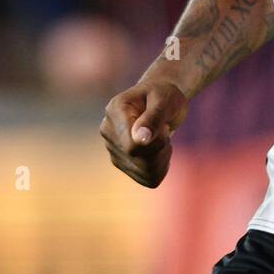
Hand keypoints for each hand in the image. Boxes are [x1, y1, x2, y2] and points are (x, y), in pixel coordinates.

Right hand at [99, 63, 189, 187]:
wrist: (161, 100)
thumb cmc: (164, 95)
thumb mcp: (164, 100)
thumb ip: (152, 118)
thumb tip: (139, 140)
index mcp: (114, 111)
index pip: (132, 146)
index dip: (156, 143)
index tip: (164, 127)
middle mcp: (108, 131)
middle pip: (139, 160)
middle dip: (162, 148)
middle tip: (165, 130)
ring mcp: (113, 149)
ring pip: (146, 173)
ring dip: (163, 158)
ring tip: (162, 138)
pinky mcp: (122, 163)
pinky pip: (148, 179)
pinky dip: (161, 167)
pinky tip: (160, 151)